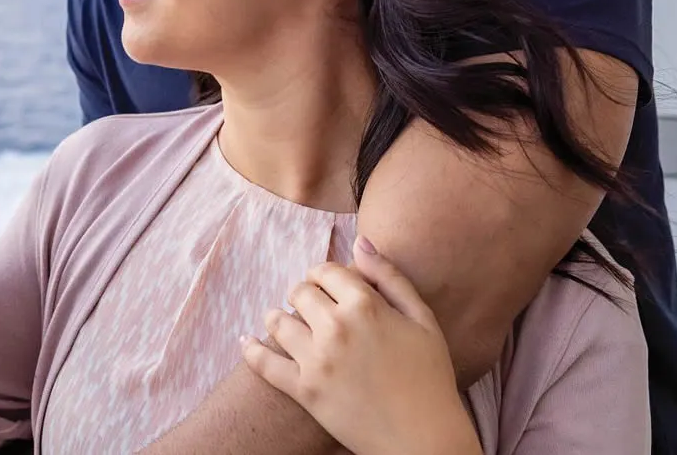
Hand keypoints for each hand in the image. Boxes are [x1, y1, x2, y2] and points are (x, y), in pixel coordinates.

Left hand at [240, 237, 480, 454]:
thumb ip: (390, 277)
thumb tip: (361, 241)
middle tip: (311, 307)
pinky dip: (250, 350)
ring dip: (279, 317)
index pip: (326, 270)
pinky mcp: (304, 390)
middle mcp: (336, 327)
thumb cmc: (430, 378)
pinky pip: (263, 363)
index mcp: (365, 305)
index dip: (324, 275)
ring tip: (285, 323)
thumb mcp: (422, 320)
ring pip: (277, 321)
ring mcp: (317, 360)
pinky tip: (246, 342)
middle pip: (299, 292)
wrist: (424, 438)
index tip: (327, 285)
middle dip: (304, 295)